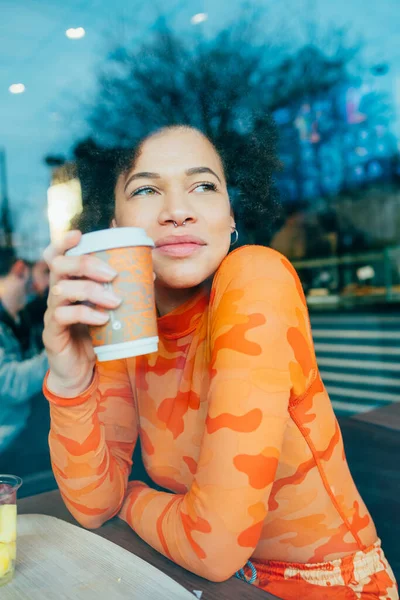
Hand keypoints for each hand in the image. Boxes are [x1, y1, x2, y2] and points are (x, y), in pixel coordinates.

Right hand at [42, 230, 121, 396]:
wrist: (82, 370)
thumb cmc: (97, 334)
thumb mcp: (108, 309)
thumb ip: (121, 291)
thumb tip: (150, 274)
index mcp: (68, 282)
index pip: (57, 255)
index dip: (63, 242)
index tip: (78, 234)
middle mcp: (56, 293)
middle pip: (58, 265)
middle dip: (86, 264)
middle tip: (113, 275)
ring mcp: (52, 312)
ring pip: (61, 290)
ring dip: (92, 291)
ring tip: (116, 301)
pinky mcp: (52, 332)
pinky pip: (63, 316)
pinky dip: (85, 314)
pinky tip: (103, 319)